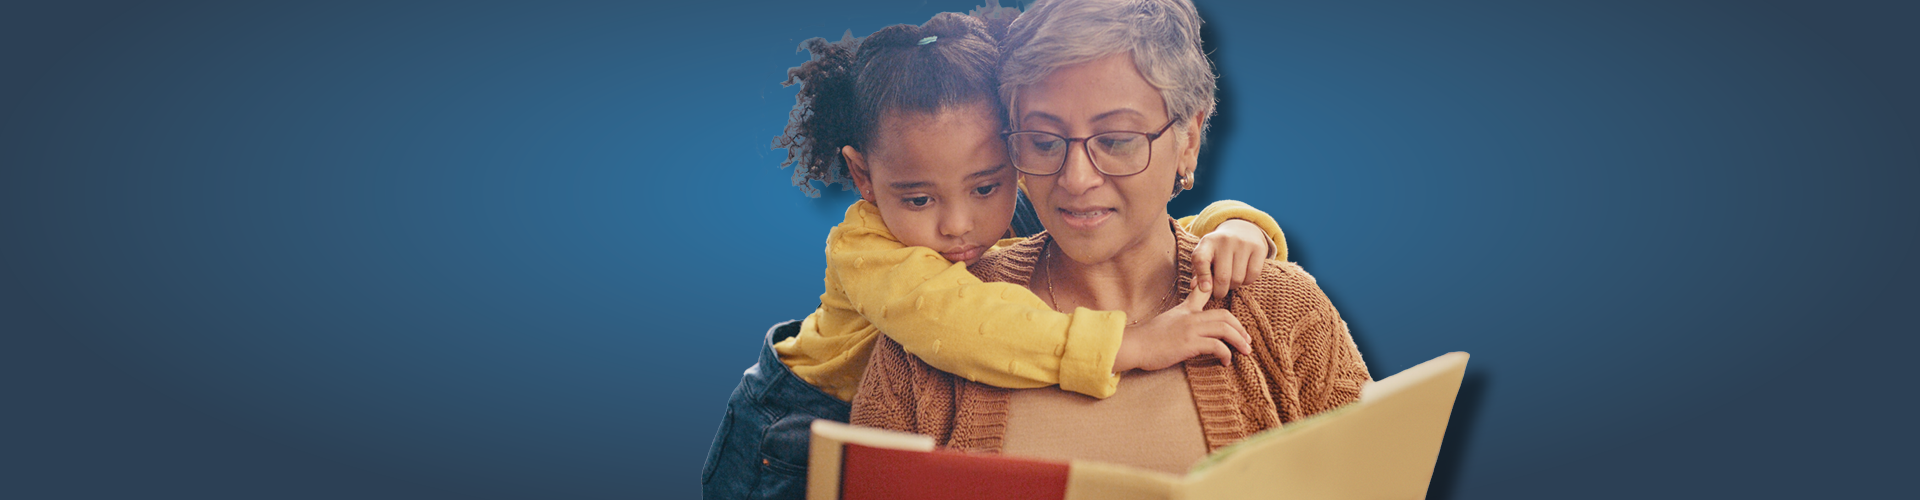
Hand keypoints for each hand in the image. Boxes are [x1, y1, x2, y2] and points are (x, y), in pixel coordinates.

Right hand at [1113, 281, 1252, 372]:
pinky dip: (1226, 353)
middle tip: (1246, 339)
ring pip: (1225, 329)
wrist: (1135, 345)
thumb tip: (1193, 328)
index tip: (1231, 304)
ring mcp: (1190, 329)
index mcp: (1186, 309)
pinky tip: (1226, 361)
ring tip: (1245, 351)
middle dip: (1240, 328)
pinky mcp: (1189, 343)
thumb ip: (1181, 319)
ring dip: (1239, 340)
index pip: (1204, 292)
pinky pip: (1216, 345)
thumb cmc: (1149, 338)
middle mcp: (1191, 316)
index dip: (1220, 292)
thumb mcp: (1168, 321)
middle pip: (1225, 315)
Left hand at [1192, 219, 1269, 299]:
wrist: (1241, 230)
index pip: (1200, 260)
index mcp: (1208, 242)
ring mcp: (1243, 243)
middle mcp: (1225, 240)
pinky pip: (1252, 275)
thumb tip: (1195, 288)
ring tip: (1230, 282)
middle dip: (1220, 291)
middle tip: (1219, 293)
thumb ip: (1198, 273)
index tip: (1205, 289)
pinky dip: (1246, 282)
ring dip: (1233, 286)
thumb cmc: (1218, 250)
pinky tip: (1242, 276)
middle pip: (1222, 277)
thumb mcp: (1205, 256)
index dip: (1202, 277)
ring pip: (1238, 279)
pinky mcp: (1258, 248)